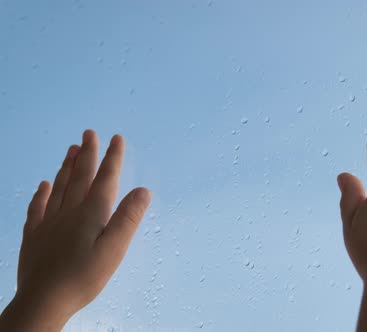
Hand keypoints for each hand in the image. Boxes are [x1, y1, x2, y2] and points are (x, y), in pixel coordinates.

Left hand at [0, 130, 150, 330]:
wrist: (43, 300)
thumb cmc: (84, 277)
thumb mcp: (114, 250)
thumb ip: (128, 218)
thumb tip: (143, 190)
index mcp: (91, 213)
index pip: (105, 179)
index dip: (112, 158)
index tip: (117, 138)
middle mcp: (69, 211)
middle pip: (80, 176)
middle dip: (87, 153)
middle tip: (89, 132)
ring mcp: (48, 222)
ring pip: (59, 186)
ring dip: (67, 166)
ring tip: (71, 148)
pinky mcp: (34, 235)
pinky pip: (38, 207)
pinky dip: (42, 193)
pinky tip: (44, 184)